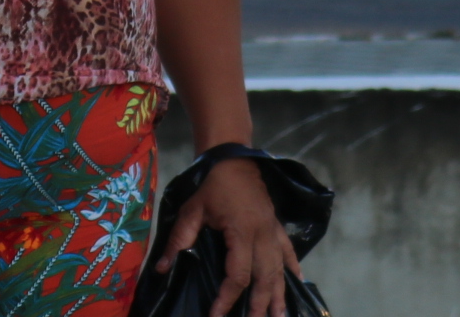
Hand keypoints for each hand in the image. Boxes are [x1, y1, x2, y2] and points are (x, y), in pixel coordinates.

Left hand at [152, 156, 297, 316]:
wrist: (234, 159)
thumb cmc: (212, 185)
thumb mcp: (192, 209)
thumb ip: (179, 238)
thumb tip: (161, 267)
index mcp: (241, 233)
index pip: (237, 275)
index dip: (227, 298)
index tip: (216, 315)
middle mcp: (262, 236)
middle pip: (264, 278)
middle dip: (259, 305)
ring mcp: (273, 232)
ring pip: (280, 270)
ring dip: (279, 294)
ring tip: (279, 316)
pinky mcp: (277, 227)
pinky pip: (289, 252)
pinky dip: (293, 269)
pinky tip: (298, 283)